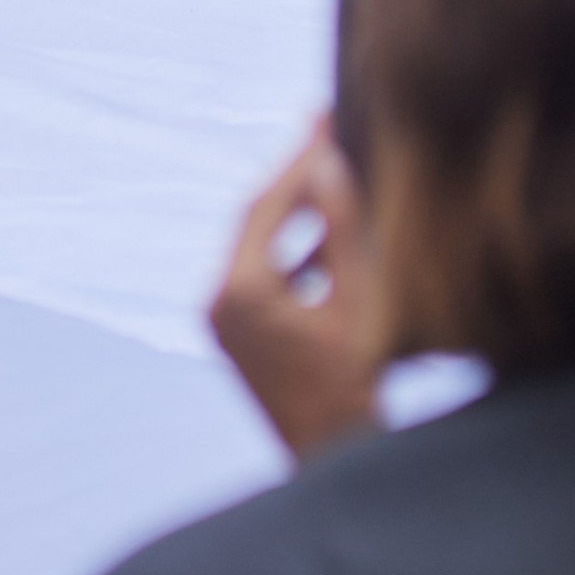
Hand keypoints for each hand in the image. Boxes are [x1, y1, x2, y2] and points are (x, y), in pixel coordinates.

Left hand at [208, 119, 383, 461]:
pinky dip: (294, 253)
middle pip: (257, 220)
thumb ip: (339, 230)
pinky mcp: (238, 334)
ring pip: (260, 245)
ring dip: (297, 214)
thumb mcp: (356, 301)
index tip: (322, 117)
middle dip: (294, 178)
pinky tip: (330, 231)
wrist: (337, 457)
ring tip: (333, 170)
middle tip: (325, 129)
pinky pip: (263, 275)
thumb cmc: (354, 385)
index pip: (265, 205)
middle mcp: (218, 302)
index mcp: (239, 292)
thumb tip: (327, 161)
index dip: (297, 159)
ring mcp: (224, 321)